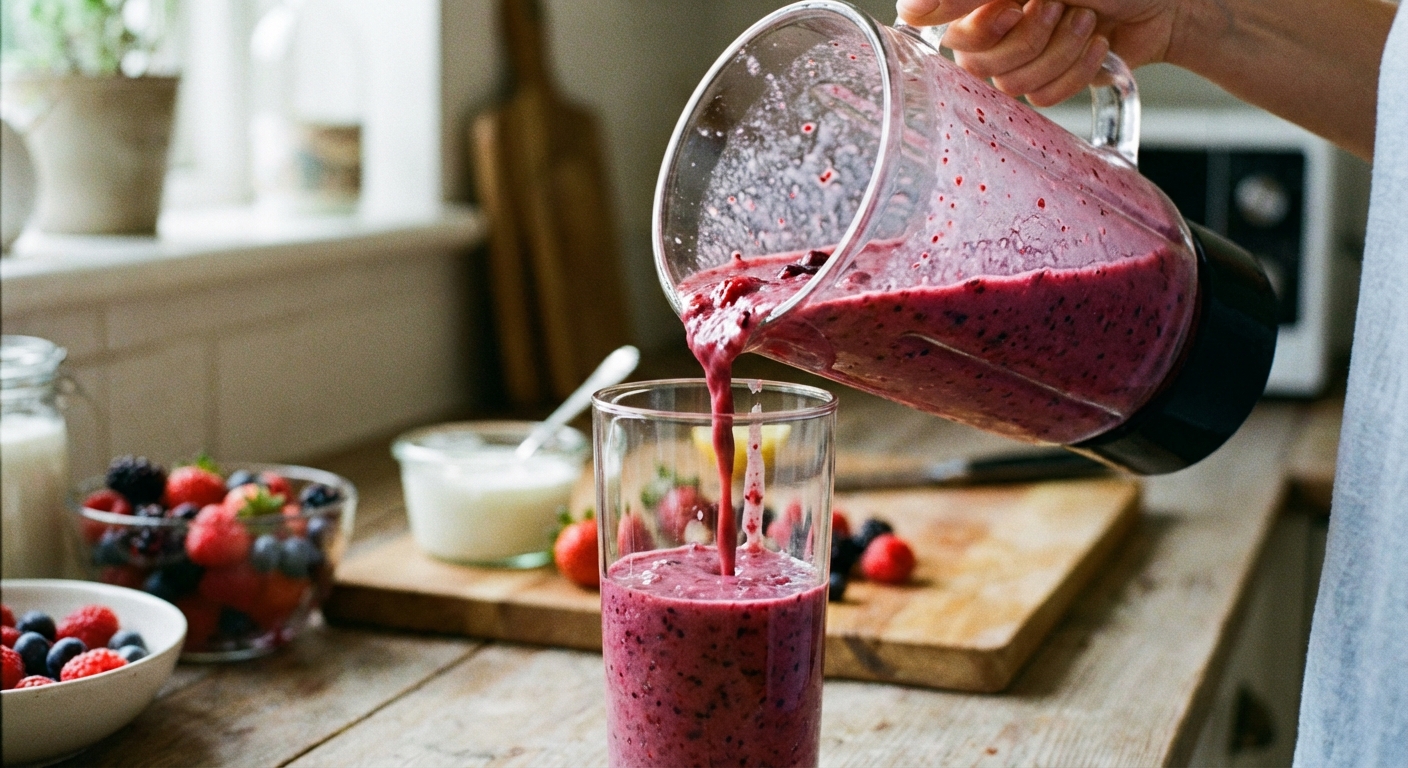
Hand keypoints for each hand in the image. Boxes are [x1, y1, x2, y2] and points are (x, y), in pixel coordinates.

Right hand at [896, 0, 1181, 105]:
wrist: (1164, 3)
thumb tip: (908, 10)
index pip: (944, 30)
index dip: (981, 29)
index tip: (1012, 9)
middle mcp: (992, 25)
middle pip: (977, 62)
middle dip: (1031, 37)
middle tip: (1060, 6)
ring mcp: (1019, 56)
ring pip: (1012, 85)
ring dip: (1061, 52)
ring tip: (1087, 22)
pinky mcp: (1047, 82)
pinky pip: (1041, 101)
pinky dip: (1078, 72)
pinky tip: (1096, 47)